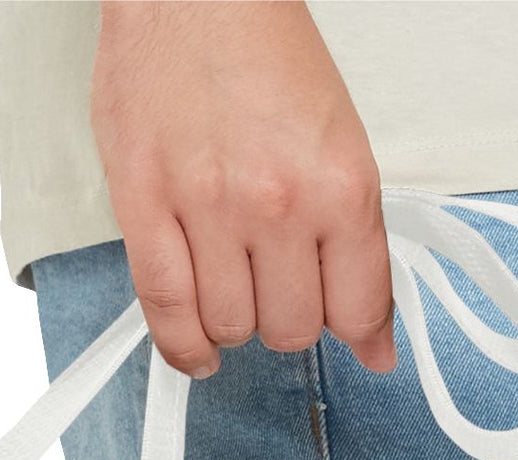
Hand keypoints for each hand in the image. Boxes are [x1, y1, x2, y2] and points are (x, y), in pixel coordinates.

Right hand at [89, 0, 394, 378]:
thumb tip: (372, 338)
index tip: (355, 338)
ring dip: (235, 323)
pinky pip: (166, 312)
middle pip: (292, 328)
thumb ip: (355, 242)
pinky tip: (199, 348)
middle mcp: (278, 204)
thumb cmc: (262, 52)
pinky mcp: (145, 210)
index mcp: (340, 183)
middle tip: (279, 287)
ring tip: (233, 290)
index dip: (358, 333)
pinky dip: (185, 346)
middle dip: (288, 318)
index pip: (359, 306)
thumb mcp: (339, 140)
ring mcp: (208, 211)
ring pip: (232, 327)